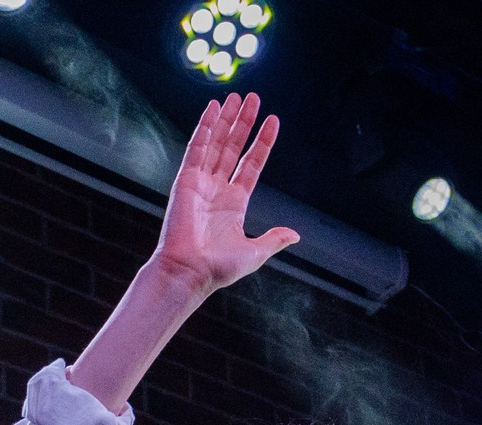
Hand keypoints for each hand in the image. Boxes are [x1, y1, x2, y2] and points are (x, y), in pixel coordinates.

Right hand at [149, 92, 298, 297]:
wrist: (189, 271)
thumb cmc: (218, 268)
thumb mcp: (255, 253)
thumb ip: (274, 239)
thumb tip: (295, 235)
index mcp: (234, 203)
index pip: (251, 164)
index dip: (262, 142)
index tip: (273, 120)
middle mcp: (217, 189)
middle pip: (233, 147)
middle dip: (243, 123)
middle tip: (253, 98)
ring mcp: (201, 182)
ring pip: (216, 142)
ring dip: (227, 119)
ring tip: (237, 96)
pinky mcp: (186, 179)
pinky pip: (197, 147)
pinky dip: (205, 126)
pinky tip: (213, 108)